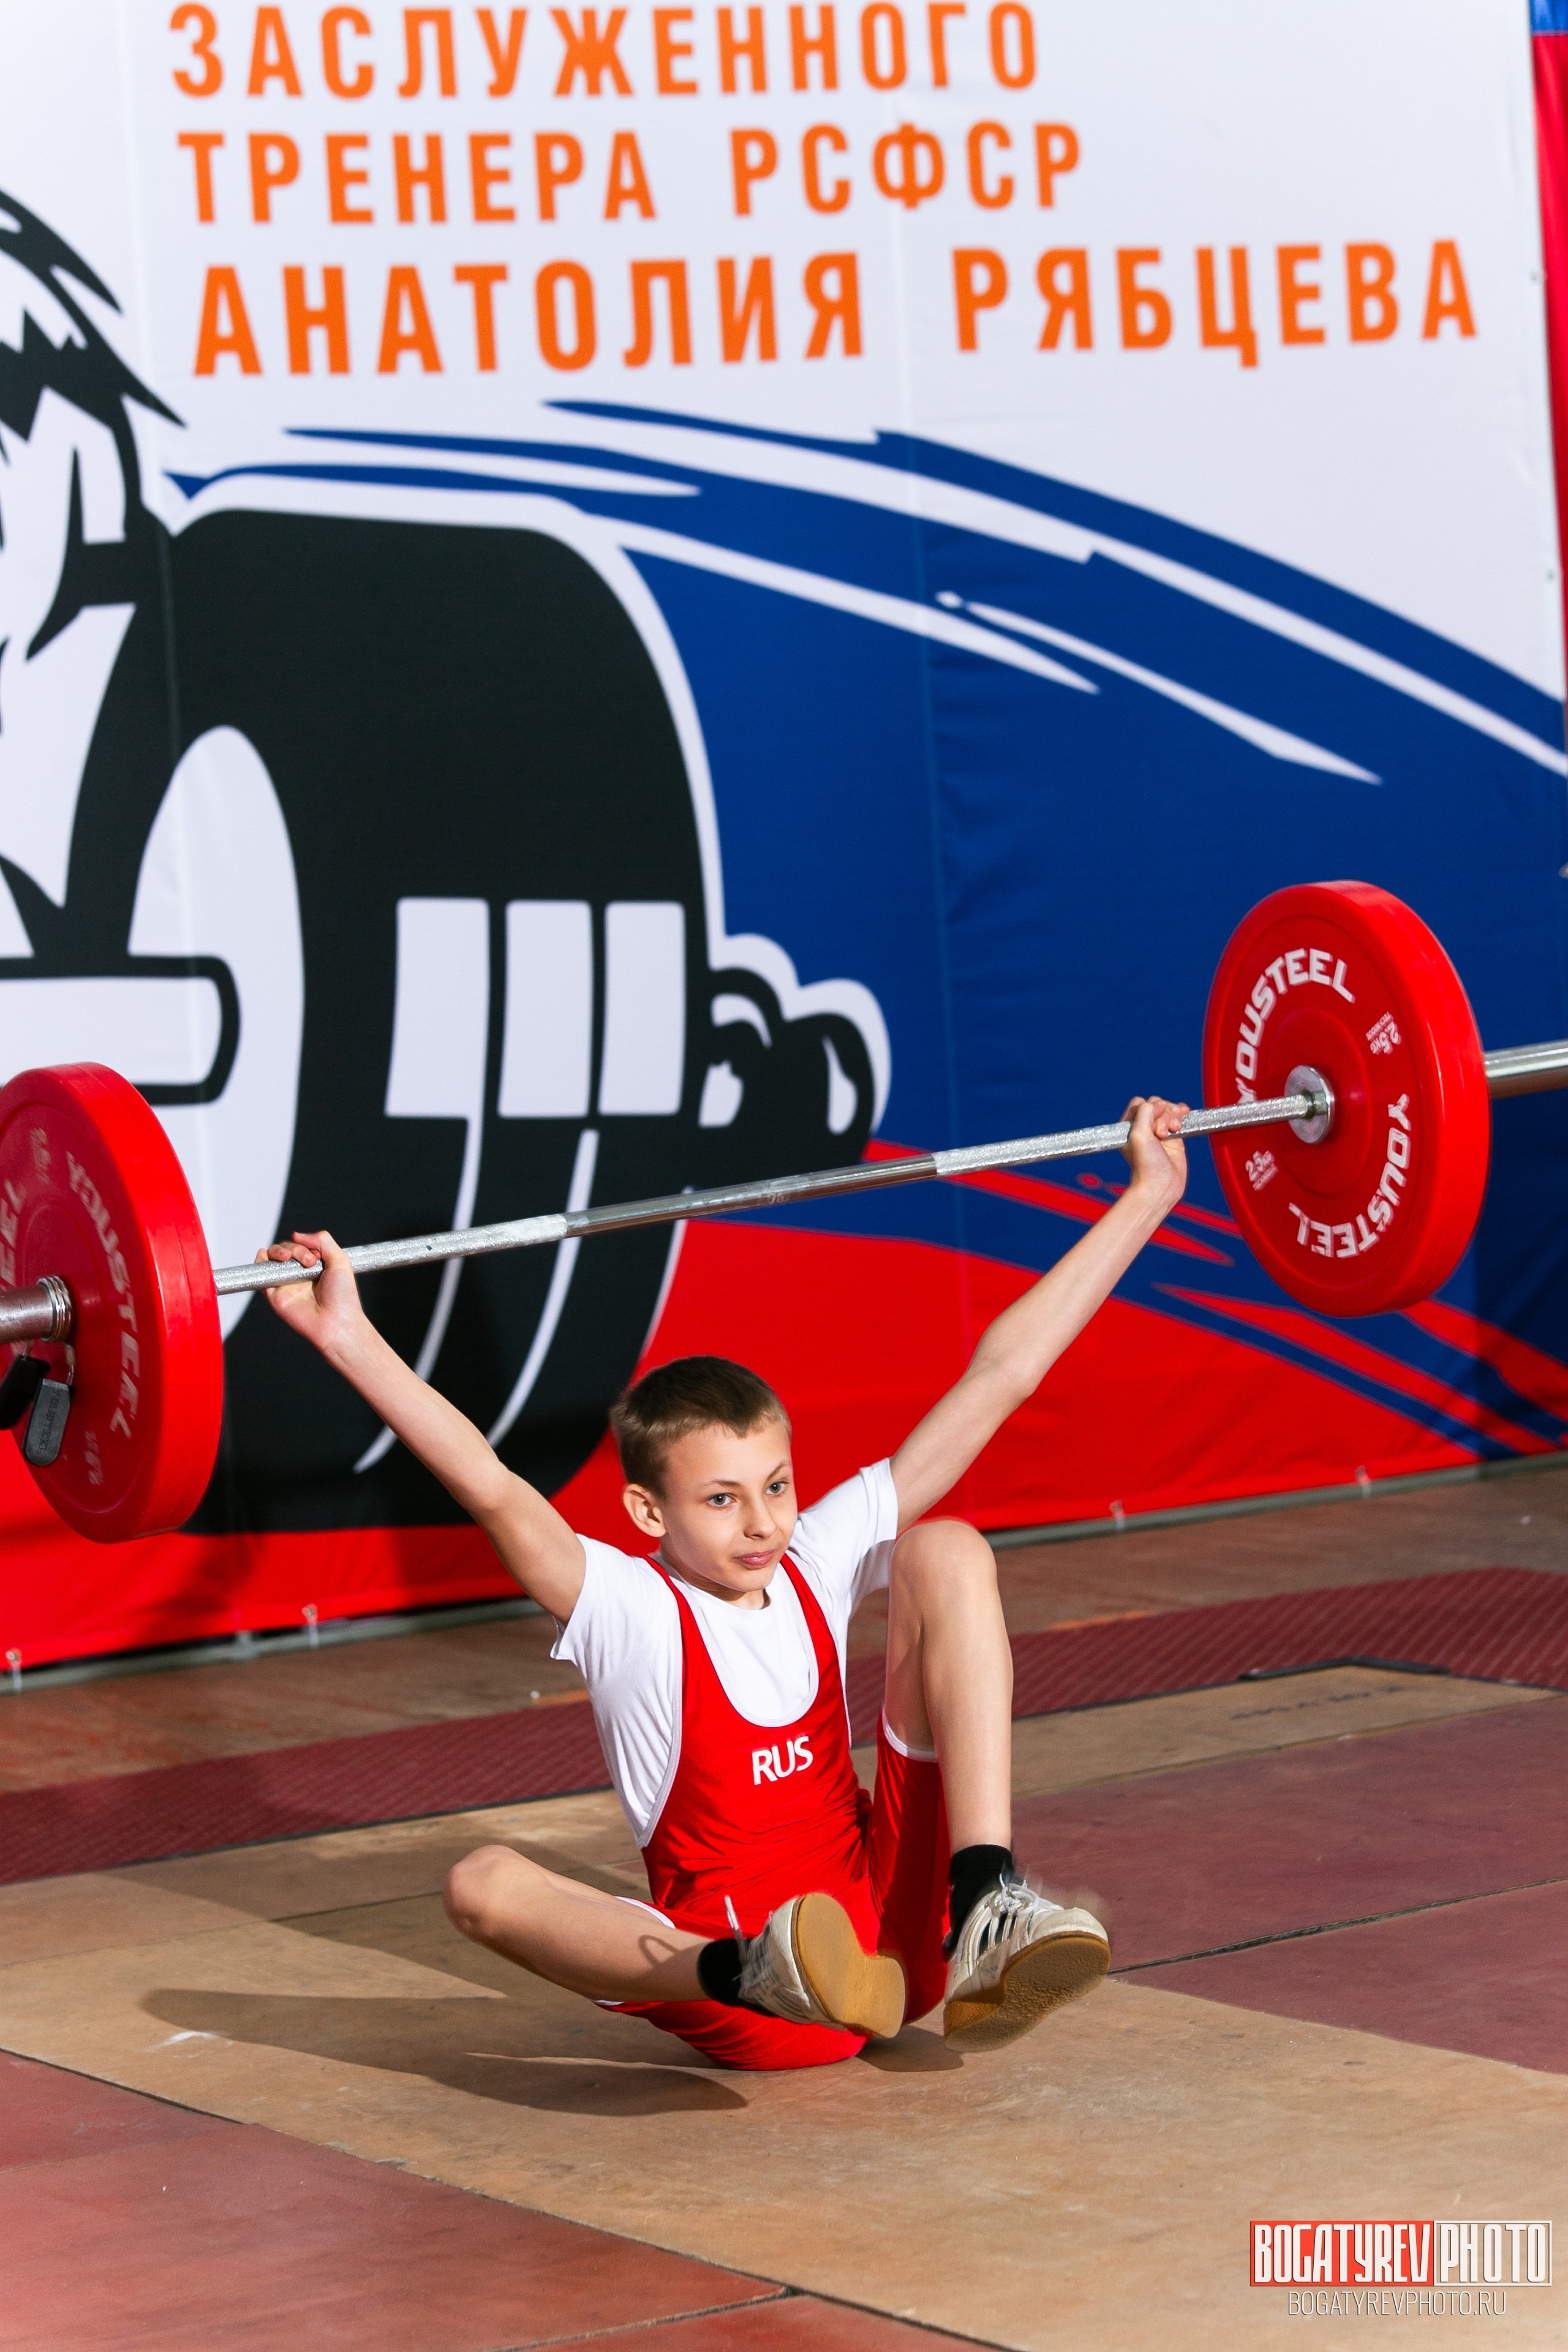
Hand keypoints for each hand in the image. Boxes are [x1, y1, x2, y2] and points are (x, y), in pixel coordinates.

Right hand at [258, 1230, 367, 1359]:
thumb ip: (322, 1240)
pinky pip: (261, 1275)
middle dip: (295, 1249)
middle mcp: (298, 1274)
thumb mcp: (340, 1260)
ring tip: (288, 1258)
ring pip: (272, 1258)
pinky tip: (264, 1255)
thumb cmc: (342, 1296)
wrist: (336, 1322)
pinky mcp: (274, 1295)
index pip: (301, 1245)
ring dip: (277, 1251)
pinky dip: (260, 1262)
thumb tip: (296, 1234)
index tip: (317, 1255)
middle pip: (285, 1250)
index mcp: (314, 1266)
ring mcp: (285, 1283)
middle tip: (309, 1262)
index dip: (305, 1245)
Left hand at [1120, 1095, 1187, 1208]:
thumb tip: (1160, 1103)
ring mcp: (1158, 1131)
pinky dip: (1181, 1112)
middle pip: (1156, 1104)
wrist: (1161, 1186)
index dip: (1150, 1109)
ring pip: (1168, 1108)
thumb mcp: (1138, 1134)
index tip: (1152, 1126)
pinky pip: (1177, 1115)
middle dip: (1163, 1115)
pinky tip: (1185, 1114)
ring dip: (1173, 1116)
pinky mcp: (1173, 1136)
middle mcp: (1143, 1127)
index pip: (1140, 1102)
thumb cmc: (1146, 1164)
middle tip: (1160, 1136)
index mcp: (1129, 1126)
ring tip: (1173, 1132)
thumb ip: (1145, 1112)